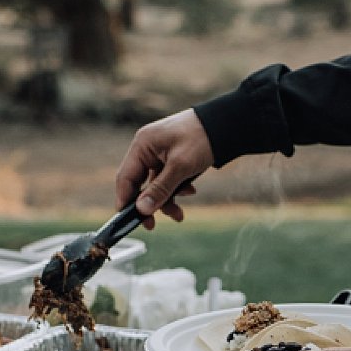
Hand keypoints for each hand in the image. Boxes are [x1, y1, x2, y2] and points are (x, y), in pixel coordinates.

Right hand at [115, 108, 214, 228]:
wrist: (226, 124)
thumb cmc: (201, 139)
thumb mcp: (181, 167)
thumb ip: (160, 189)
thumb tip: (142, 210)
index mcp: (142, 145)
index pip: (125, 178)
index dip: (125, 201)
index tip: (128, 221)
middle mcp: (146, 149)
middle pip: (139, 184)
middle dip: (150, 205)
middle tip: (152, 225)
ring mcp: (158, 154)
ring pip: (155, 186)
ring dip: (166, 201)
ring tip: (179, 215)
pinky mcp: (170, 159)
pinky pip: (167, 180)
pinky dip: (176, 190)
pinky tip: (191, 190)